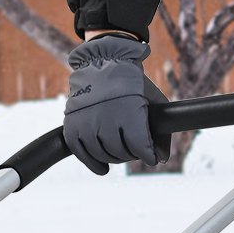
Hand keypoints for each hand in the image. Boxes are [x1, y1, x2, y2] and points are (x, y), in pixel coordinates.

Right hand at [62, 34, 170, 175]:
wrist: (103, 64)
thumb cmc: (132, 84)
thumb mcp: (154, 100)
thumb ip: (161, 130)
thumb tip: (161, 158)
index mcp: (129, 112)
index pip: (140, 147)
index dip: (147, 155)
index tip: (150, 157)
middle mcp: (106, 119)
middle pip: (121, 153)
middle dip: (132, 154)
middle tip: (134, 149)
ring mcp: (86, 123)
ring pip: (102, 155)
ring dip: (114, 158)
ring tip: (120, 152)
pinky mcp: (72, 126)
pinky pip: (81, 153)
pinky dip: (92, 163)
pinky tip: (102, 168)